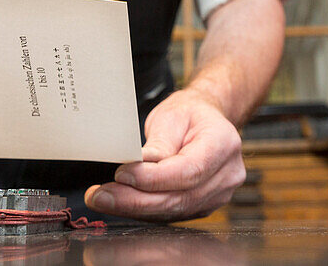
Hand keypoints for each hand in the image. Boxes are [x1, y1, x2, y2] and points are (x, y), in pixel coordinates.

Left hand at [84, 88, 245, 221]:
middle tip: (100, 196)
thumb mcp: (172, 116)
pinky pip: (173, 213)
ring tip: (104, 199)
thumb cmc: (190, 114)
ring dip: (135, 208)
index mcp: (223, 145)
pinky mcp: (203, 205)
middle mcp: (226, 175)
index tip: (122, 175)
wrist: (206, 120)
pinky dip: (144, 210)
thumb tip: (139, 166)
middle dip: (135, 200)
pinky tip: (122, 203)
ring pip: (173, 210)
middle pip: (179, 198)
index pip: (188, 171)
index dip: (153, 178)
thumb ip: (158, 143)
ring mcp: (218, 194)